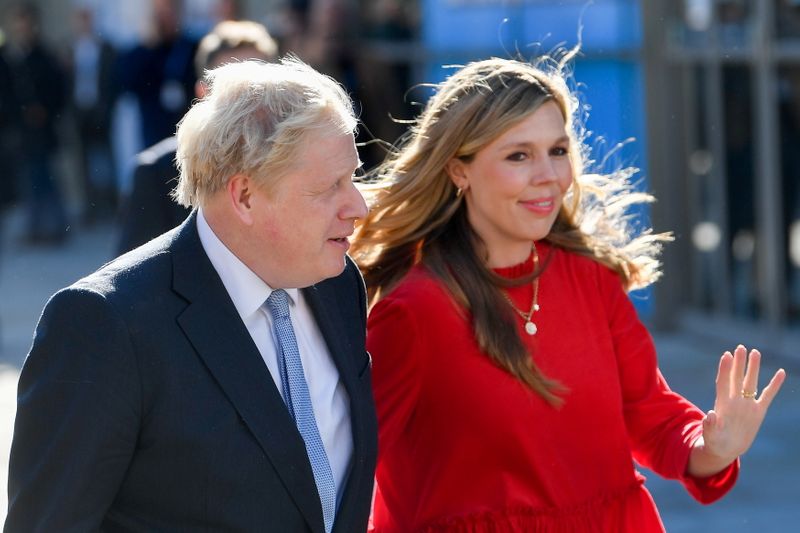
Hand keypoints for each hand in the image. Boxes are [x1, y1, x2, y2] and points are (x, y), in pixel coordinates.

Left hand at [694, 345, 785, 472]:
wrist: (726, 449)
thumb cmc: (715, 442)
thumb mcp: (711, 435)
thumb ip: (710, 426)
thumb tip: (709, 415)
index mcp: (722, 404)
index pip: (723, 382)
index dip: (725, 369)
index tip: (726, 355)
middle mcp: (735, 401)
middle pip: (737, 378)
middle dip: (739, 363)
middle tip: (740, 347)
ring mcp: (747, 405)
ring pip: (751, 382)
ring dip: (753, 368)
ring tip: (755, 352)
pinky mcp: (758, 411)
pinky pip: (768, 395)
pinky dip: (774, 384)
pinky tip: (781, 372)